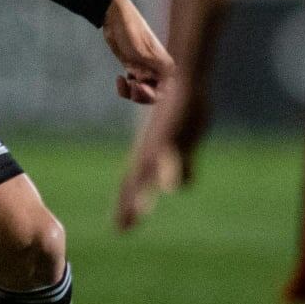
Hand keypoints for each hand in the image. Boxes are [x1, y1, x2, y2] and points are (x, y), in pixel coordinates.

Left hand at [101, 0, 173, 104]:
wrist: (114, 17)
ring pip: (144, 92)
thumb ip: (150, 68)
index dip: (152, 94)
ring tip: (123, 82)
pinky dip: (126, 88)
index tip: (138, 86)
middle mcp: (158, 69)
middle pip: (155, 95)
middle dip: (142, 96)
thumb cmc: (130, 30)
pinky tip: (119, 79)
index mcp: (165, 65)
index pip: (166, 91)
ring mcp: (146, 69)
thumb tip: (153, 84)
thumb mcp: (140, 50)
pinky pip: (133, 86)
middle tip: (131, 86)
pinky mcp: (134, 68)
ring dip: (133, 93)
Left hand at [114, 80, 210, 231]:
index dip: (127, 204)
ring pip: (152, 169)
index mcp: (149, 150)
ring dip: (144, 191)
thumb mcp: (183, 139)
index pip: (132, 181)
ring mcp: (164, 141)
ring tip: (139, 212)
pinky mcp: (178, 132)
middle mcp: (152, 148)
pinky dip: (173, 171)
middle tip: (122, 229)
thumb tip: (182, 185)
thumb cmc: (183, 107)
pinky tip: (170, 188)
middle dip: (130, 203)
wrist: (183, 74)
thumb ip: (182, 165)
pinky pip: (176, 154)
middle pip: (136, 179)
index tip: (121, 228)